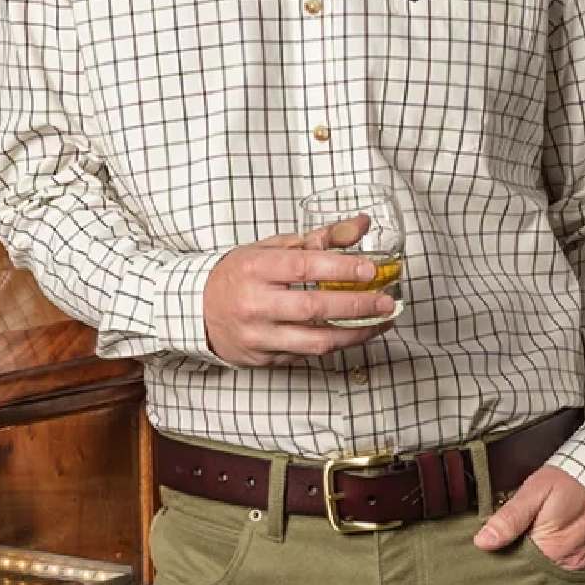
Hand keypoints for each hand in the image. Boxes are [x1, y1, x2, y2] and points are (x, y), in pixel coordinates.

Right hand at [203, 216, 396, 365]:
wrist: (197, 309)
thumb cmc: (240, 273)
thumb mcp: (273, 247)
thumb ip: (320, 237)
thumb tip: (362, 225)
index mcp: (256, 268)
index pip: (304, 266)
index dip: (341, 268)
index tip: (371, 269)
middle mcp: (254, 303)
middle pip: (313, 307)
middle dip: (356, 306)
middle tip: (387, 301)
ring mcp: (257, 336)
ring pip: (315, 341)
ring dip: (355, 334)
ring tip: (381, 322)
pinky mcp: (262, 359)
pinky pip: (305, 355)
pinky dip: (334, 345)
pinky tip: (355, 334)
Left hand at [474, 465, 584, 568]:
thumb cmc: (574, 474)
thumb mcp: (536, 489)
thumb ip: (510, 517)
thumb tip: (483, 541)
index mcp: (552, 548)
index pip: (521, 562)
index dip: (511, 547)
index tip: (508, 533)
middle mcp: (573, 561)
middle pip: (542, 566)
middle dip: (532, 548)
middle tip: (533, 522)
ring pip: (561, 565)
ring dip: (552, 550)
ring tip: (552, 523)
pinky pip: (581, 561)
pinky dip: (571, 550)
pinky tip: (569, 531)